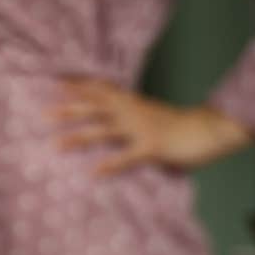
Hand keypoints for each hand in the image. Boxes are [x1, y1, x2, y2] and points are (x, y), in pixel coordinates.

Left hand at [51, 80, 252, 174]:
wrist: (210, 130)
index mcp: (133, 104)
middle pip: (96, 109)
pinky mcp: (152, 147)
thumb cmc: (180, 126)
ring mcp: (141, 129)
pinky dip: (111, 164)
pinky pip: (128, 156)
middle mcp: (133, 113)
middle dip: (70, 110)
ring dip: (79, 137)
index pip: (102, 92)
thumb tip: (114, 124)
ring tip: (57, 144)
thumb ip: (131, 119)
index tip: (58, 83)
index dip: (81, 87)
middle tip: (44, 114)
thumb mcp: (152, 116)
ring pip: (104, 131)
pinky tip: (95, 171)